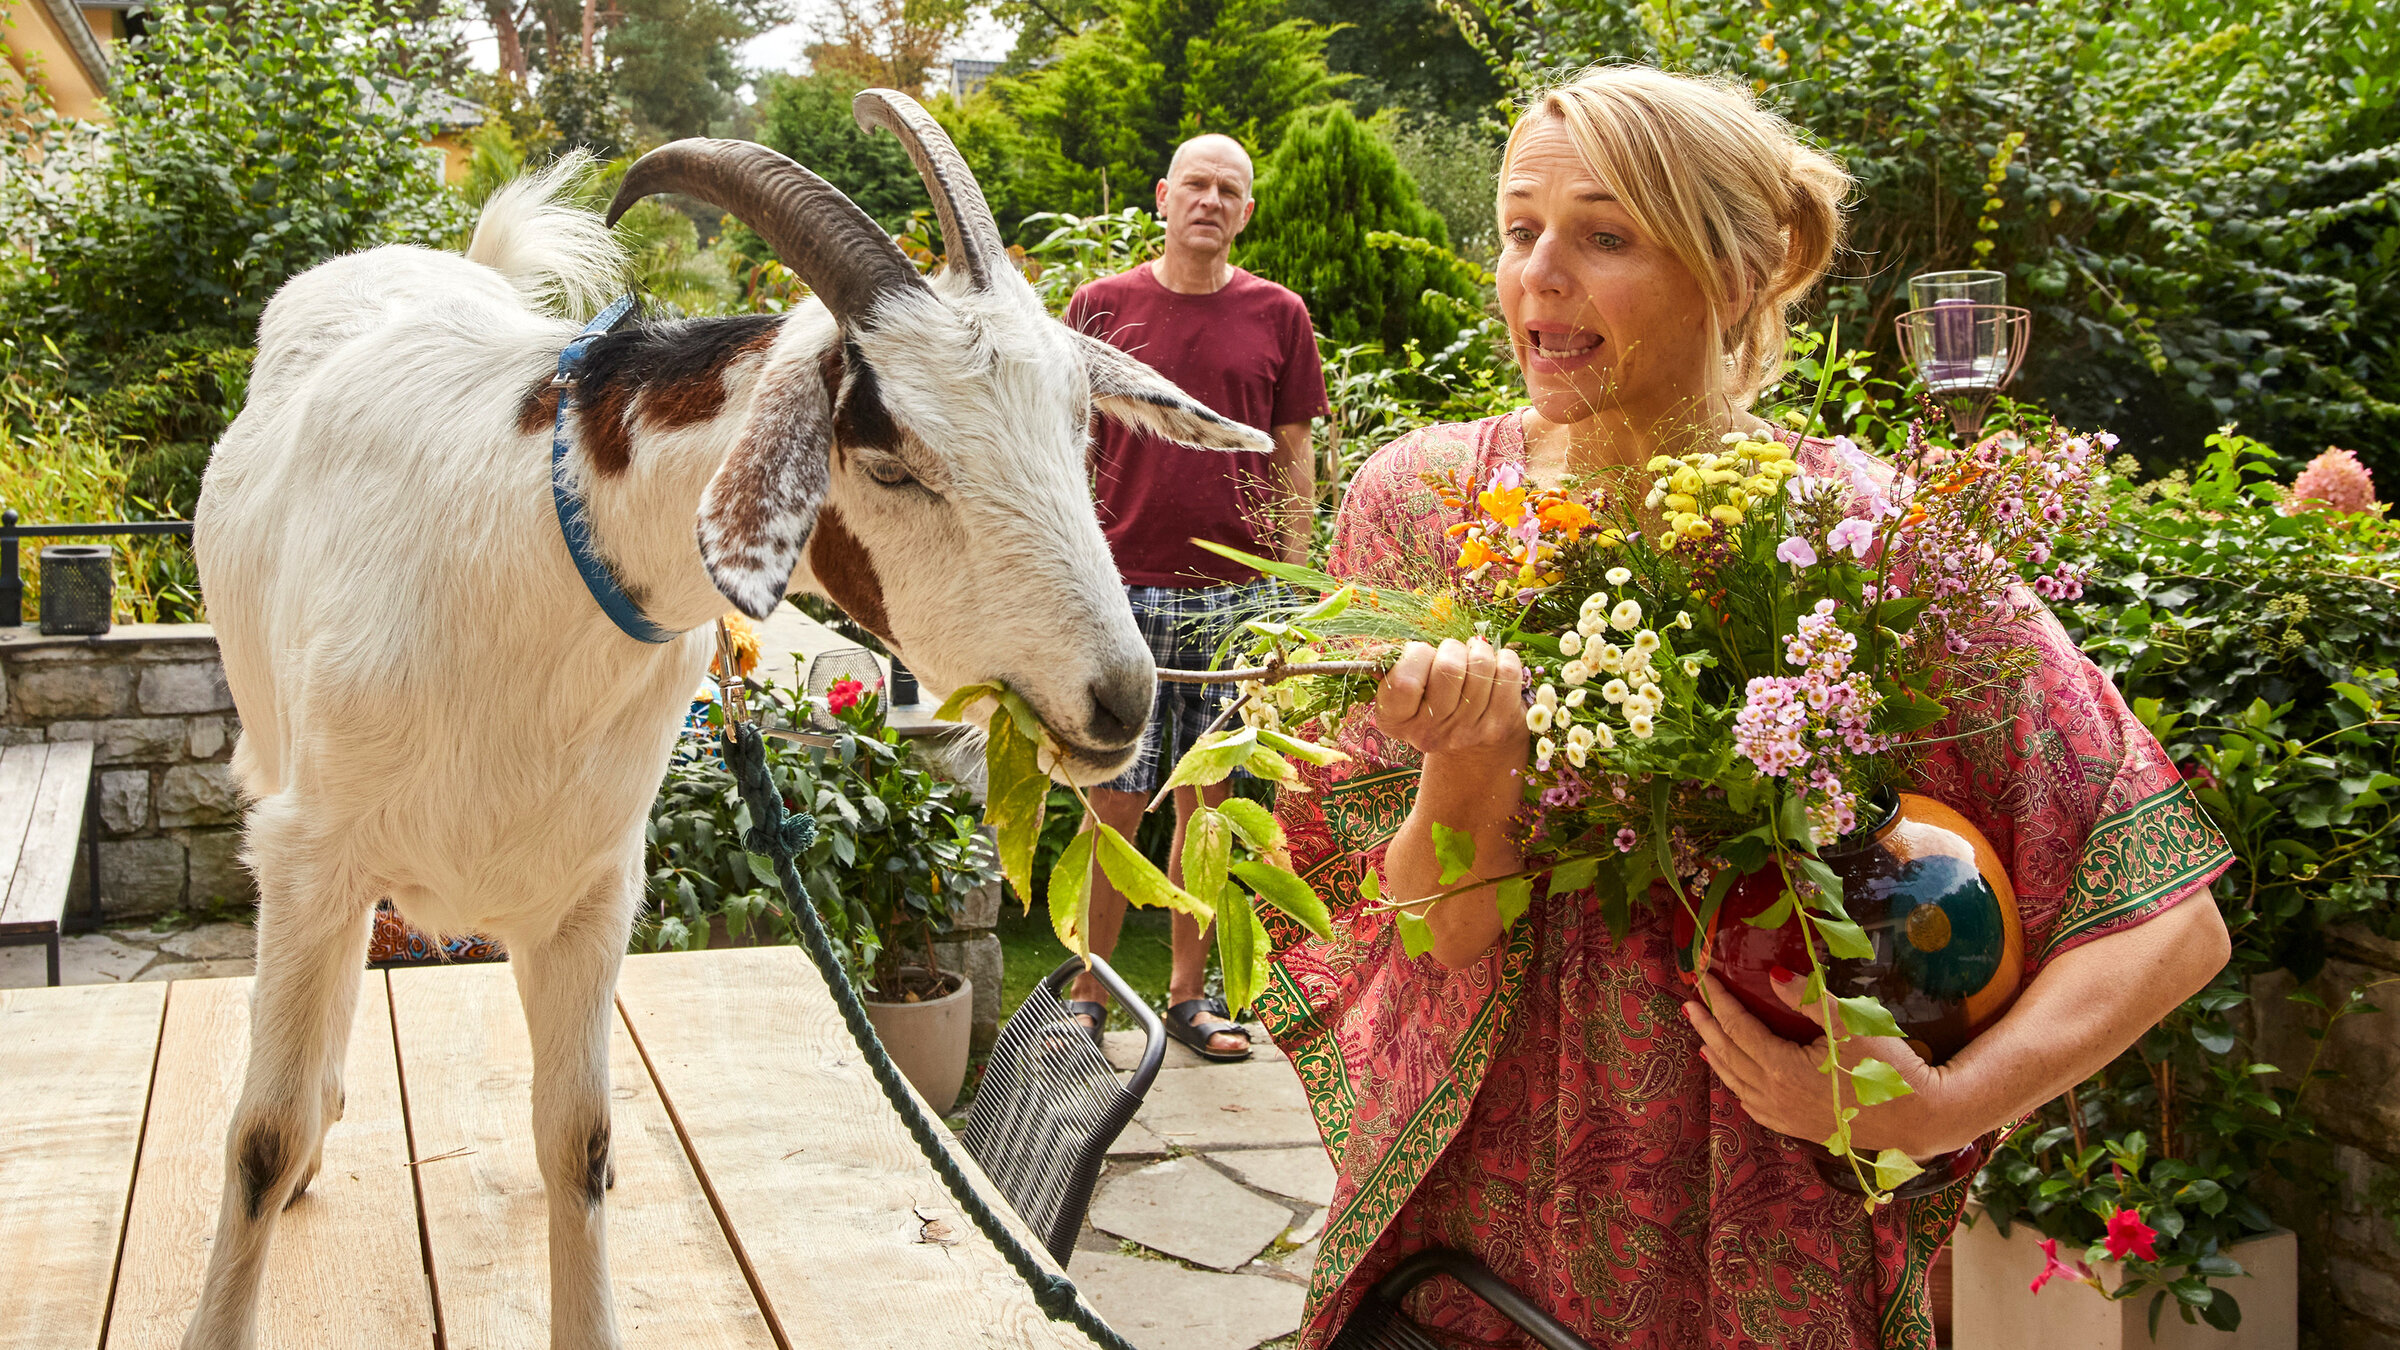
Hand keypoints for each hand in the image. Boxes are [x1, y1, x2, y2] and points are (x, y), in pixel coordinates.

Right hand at [1374, 638, 1527, 764]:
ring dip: (1478, 650)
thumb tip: (1378, 652)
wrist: (1470, 745)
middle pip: (1448, 668)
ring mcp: (1466, 732)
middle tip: (1451, 654)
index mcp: (1395, 720)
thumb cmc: (1431, 698)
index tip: (1421, 654)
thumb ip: (1389, 664)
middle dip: (1451, 648)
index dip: (1415, 655)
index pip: (1404, 681)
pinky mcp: (1498, 726)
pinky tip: (1494, 668)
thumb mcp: (1401, 686)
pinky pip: (1507, 672)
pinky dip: (1503, 658)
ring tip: (1472, 658)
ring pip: (1481, 665)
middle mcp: (1428, 733)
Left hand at [1684, 973, 1957, 1158]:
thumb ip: (1806, 998)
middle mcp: (1774, 1096)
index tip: (1705, 978)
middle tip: (1690, 1004)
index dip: (1720, 1001)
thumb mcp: (1848, 1022)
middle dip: (1708, 1027)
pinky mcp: (1798, 1128)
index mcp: (1781, 1069)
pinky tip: (1737, 1081)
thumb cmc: (1886, 1066)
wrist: (1918, 1118)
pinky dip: (1738, 1087)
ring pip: (1737, 1083)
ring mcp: (1784, 1116)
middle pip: (1729, 1055)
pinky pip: (1754, 1106)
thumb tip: (1771, 974)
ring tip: (1703, 1039)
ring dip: (1718, 1057)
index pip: (1738, 1028)